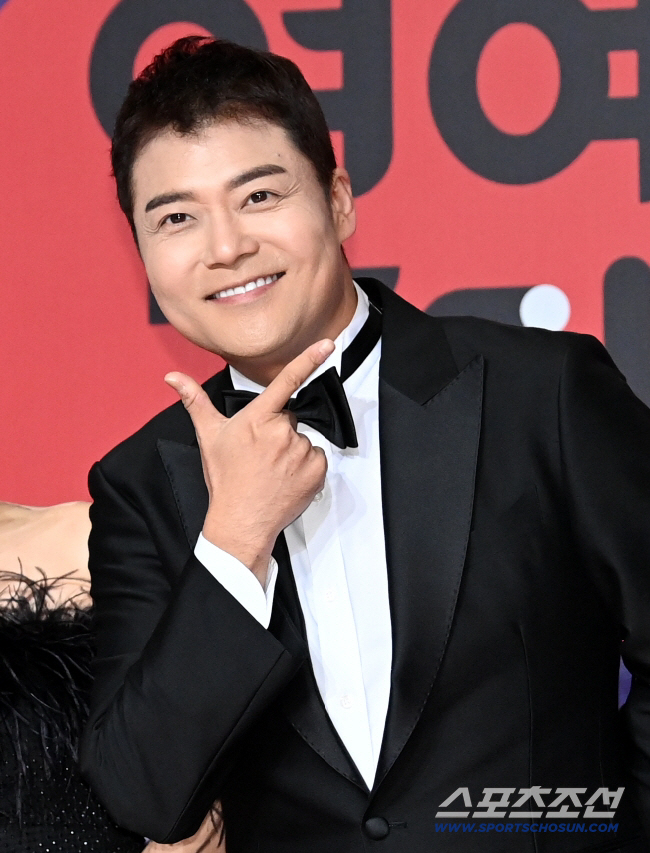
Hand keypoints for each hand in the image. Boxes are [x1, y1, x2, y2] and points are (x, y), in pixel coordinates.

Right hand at [165, 340, 333, 583]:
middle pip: (289, 418)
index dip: (309, 360)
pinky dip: (306, 467)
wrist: (241, 521)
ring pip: (302, 439)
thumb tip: (172, 378)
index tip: (327, 344)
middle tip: (261, 454)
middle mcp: (282, 432)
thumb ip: (194, 401)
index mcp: (258, 419)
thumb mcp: (208, 437)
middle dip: (279, 430)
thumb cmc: (225, 479)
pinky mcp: (316, 470)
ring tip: (272, 470)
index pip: (286, 381)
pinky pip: (316, 458)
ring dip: (292, 450)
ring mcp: (301, 451)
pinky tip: (287, 478)